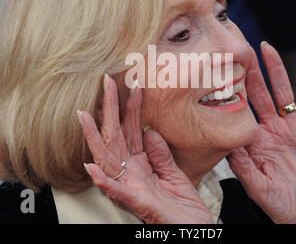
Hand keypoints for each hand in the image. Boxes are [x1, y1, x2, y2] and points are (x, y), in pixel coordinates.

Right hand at [77, 75, 212, 223]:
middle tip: (105, 82)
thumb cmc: (183, 207)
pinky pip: (118, 190)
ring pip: (109, 158)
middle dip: (110, 109)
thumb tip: (150, 130)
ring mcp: (133, 187)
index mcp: (142, 165)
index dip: (132, 108)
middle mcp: (132, 172)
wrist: (195, 232)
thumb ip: (161, 155)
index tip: (134, 85)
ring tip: (84, 116)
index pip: (132, 130)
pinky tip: (92, 166)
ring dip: (95, 138)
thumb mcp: (175, 175)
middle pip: (116, 136)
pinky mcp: (139, 203)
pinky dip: (104, 179)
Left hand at [229, 42, 295, 223]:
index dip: (235, 91)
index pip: (244, 110)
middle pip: (261, 94)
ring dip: (276, 71)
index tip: (223, 72)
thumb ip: (243, 167)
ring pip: (284, 93)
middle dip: (252, 72)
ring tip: (266, 49)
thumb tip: (228, 146)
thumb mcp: (258, 187)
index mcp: (257, 141)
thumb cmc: (283, 206)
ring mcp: (295, 128)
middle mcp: (274, 130)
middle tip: (242, 50)